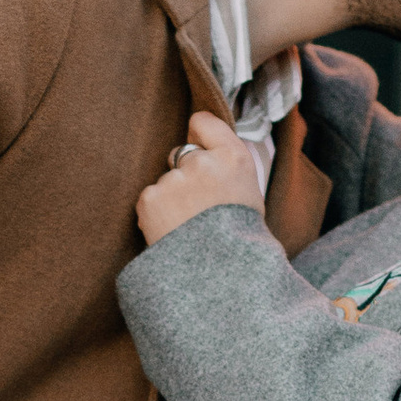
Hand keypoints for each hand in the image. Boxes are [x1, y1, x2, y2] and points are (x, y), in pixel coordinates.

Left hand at [136, 110, 261, 245]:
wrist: (221, 278)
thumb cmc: (239, 236)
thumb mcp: (249, 191)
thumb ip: (227, 161)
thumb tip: (197, 136)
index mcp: (234, 158)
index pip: (203, 122)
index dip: (198, 134)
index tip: (197, 144)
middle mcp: (203, 163)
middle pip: (183, 156)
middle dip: (187, 176)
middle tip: (201, 208)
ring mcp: (174, 180)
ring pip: (167, 182)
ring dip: (173, 198)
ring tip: (190, 227)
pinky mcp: (151, 199)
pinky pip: (152, 198)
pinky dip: (158, 213)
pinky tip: (175, 232)